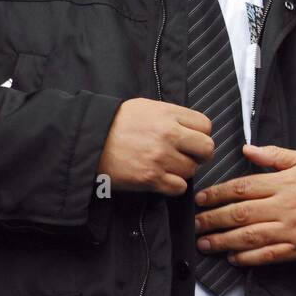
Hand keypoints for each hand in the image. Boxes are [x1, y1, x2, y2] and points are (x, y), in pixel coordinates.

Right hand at [97, 98, 213, 195]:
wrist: (88, 139)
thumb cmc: (116, 122)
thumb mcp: (146, 107)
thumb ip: (172, 115)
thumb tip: (190, 127)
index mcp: (169, 114)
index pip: (206, 126)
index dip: (200, 134)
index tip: (191, 139)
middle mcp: (168, 135)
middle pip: (207, 149)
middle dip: (199, 154)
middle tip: (186, 156)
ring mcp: (160, 158)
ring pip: (192, 170)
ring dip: (182, 171)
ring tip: (166, 166)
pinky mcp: (150, 178)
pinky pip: (179, 188)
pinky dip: (173, 186)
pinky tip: (162, 178)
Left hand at [193, 144, 295, 266]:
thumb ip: (275, 155)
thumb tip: (247, 149)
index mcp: (284, 183)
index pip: (242, 188)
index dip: (218, 194)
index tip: (201, 199)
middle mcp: (284, 207)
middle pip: (240, 214)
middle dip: (213, 219)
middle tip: (196, 223)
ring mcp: (290, 230)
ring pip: (249, 237)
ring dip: (223, 241)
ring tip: (205, 242)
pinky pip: (267, 256)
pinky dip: (247, 258)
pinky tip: (232, 257)